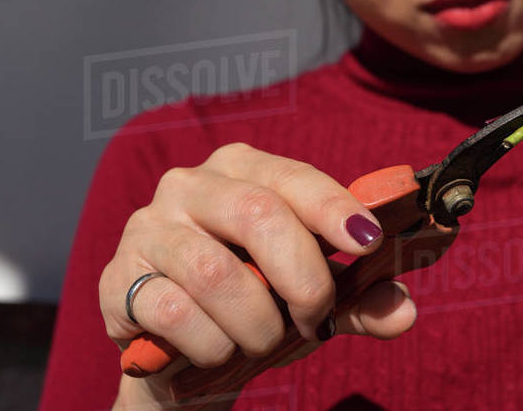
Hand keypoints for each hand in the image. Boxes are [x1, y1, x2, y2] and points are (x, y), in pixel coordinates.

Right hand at [100, 142, 415, 406]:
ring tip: (264, 340)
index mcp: (241, 168)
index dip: (334, 207)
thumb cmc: (253, 305)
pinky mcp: (118, 279)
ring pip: (216, 272)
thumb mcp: (311, 299)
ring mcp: (147, 227)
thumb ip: (358, 300)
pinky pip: (174, 312)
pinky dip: (211, 342)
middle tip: (317, 318)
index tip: (368, 242)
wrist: (179, 355)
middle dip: (302, 278)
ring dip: (256, 322)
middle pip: (259, 214)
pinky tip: (217, 349)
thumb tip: (404, 311)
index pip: (293, 178)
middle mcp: (190, 184)